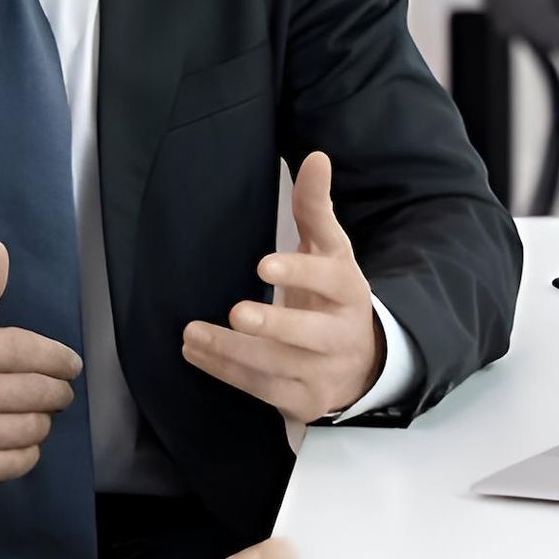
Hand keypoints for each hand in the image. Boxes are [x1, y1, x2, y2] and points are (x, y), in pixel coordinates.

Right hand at [0, 241, 82, 490]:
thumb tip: (0, 252)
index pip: (22, 349)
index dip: (56, 356)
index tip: (70, 362)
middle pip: (33, 390)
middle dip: (58, 390)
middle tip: (60, 389)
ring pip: (30, 427)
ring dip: (44, 419)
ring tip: (37, 412)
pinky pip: (16, 463)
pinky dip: (29, 451)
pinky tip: (19, 438)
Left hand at [181, 152, 385, 423]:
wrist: (366, 362)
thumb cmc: (334, 295)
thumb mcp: (331, 250)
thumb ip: (316, 207)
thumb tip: (316, 157)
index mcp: (349, 291)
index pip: (329, 280)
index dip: (299, 273)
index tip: (263, 265)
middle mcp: (341, 335)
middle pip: (309, 334)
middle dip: (274, 326)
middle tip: (238, 313)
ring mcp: (324, 373)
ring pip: (279, 368)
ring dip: (232, 353)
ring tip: (192, 334)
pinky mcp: (303, 401)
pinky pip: (262, 390)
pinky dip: (226, 373)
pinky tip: (196, 353)